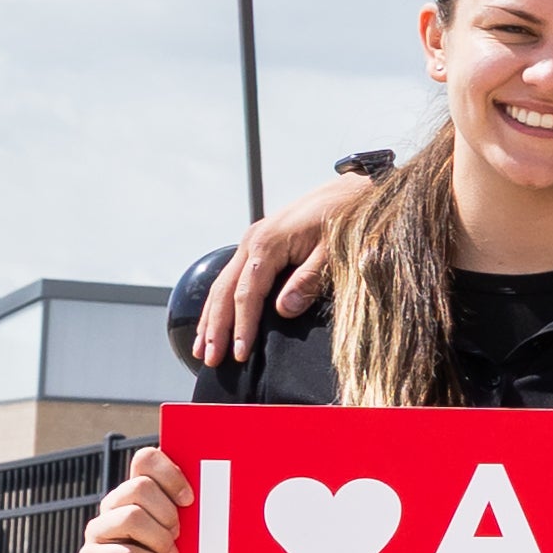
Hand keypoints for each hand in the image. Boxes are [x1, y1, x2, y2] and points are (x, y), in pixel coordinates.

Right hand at [79, 448, 191, 552]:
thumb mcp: (192, 530)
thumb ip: (193, 504)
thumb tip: (225, 478)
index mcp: (137, 491)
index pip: (145, 459)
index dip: (171, 475)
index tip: (190, 500)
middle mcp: (113, 506)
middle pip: (139, 487)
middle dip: (168, 514)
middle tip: (179, 537)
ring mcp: (98, 532)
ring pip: (130, 516)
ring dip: (159, 540)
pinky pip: (119, 552)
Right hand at [184, 174, 371, 365]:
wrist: (349, 192)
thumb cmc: (345, 221)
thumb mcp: (333, 251)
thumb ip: (308, 280)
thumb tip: (284, 310)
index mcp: (267, 244)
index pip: (246, 294)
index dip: (242, 326)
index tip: (239, 355)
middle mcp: (251, 241)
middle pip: (225, 291)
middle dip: (216, 328)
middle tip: (212, 360)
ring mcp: (251, 241)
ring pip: (221, 285)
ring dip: (210, 318)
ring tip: (202, 350)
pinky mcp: (257, 244)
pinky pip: (231, 278)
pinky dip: (219, 303)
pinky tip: (212, 322)